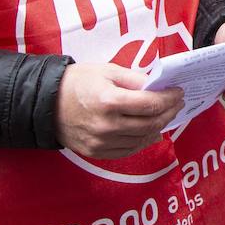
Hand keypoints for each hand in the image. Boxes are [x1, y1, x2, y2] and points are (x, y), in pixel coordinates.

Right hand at [54, 63, 181, 158]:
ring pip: (142, 139)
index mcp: (109, 101)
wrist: (45, 103)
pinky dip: (143, 141)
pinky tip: (151, 132)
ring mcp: (101, 142)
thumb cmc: (77, 82)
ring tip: (166, 116)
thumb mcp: (107, 71)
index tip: (178, 92)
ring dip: (159, 127)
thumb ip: (135, 79)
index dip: (169, 98)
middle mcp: (106, 125)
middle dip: (169, 113)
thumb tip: (160, 85)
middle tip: (177, 104)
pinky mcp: (96, 152)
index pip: (151, 103)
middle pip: (150, 123)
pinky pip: (128, 150)